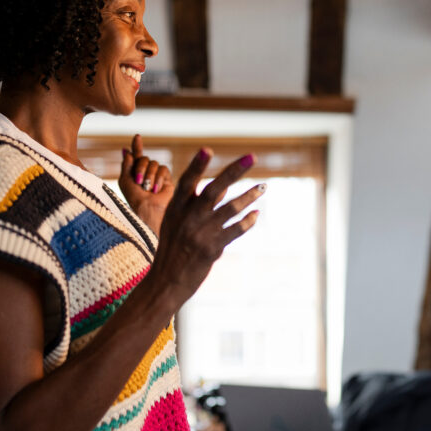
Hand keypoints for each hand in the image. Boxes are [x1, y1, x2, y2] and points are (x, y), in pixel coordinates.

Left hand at [118, 134, 174, 233]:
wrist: (147, 209)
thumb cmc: (134, 199)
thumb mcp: (124, 180)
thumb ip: (126, 165)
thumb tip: (126, 150)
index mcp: (134, 172)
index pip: (136, 156)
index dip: (137, 145)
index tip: (137, 136)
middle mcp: (146, 172)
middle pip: (144, 158)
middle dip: (140, 167)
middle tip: (138, 180)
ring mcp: (157, 175)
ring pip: (154, 163)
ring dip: (149, 175)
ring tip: (147, 188)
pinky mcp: (167, 179)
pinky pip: (163, 170)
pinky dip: (158, 178)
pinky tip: (155, 189)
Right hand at [148, 148, 264, 308]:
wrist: (166, 281)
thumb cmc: (172, 248)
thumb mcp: (175, 222)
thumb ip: (195, 203)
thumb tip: (221, 186)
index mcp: (175, 208)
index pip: (186, 182)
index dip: (197, 165)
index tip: (207, 149)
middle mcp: (187, 218)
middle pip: (213, 189)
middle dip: (233, 171)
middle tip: (252, 157)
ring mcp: (200, 233)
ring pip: (230, 208)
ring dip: (249, 196)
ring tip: (263, 186)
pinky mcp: (212, 249)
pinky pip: (235, 230)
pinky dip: (248, 221)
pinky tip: (257, 213)